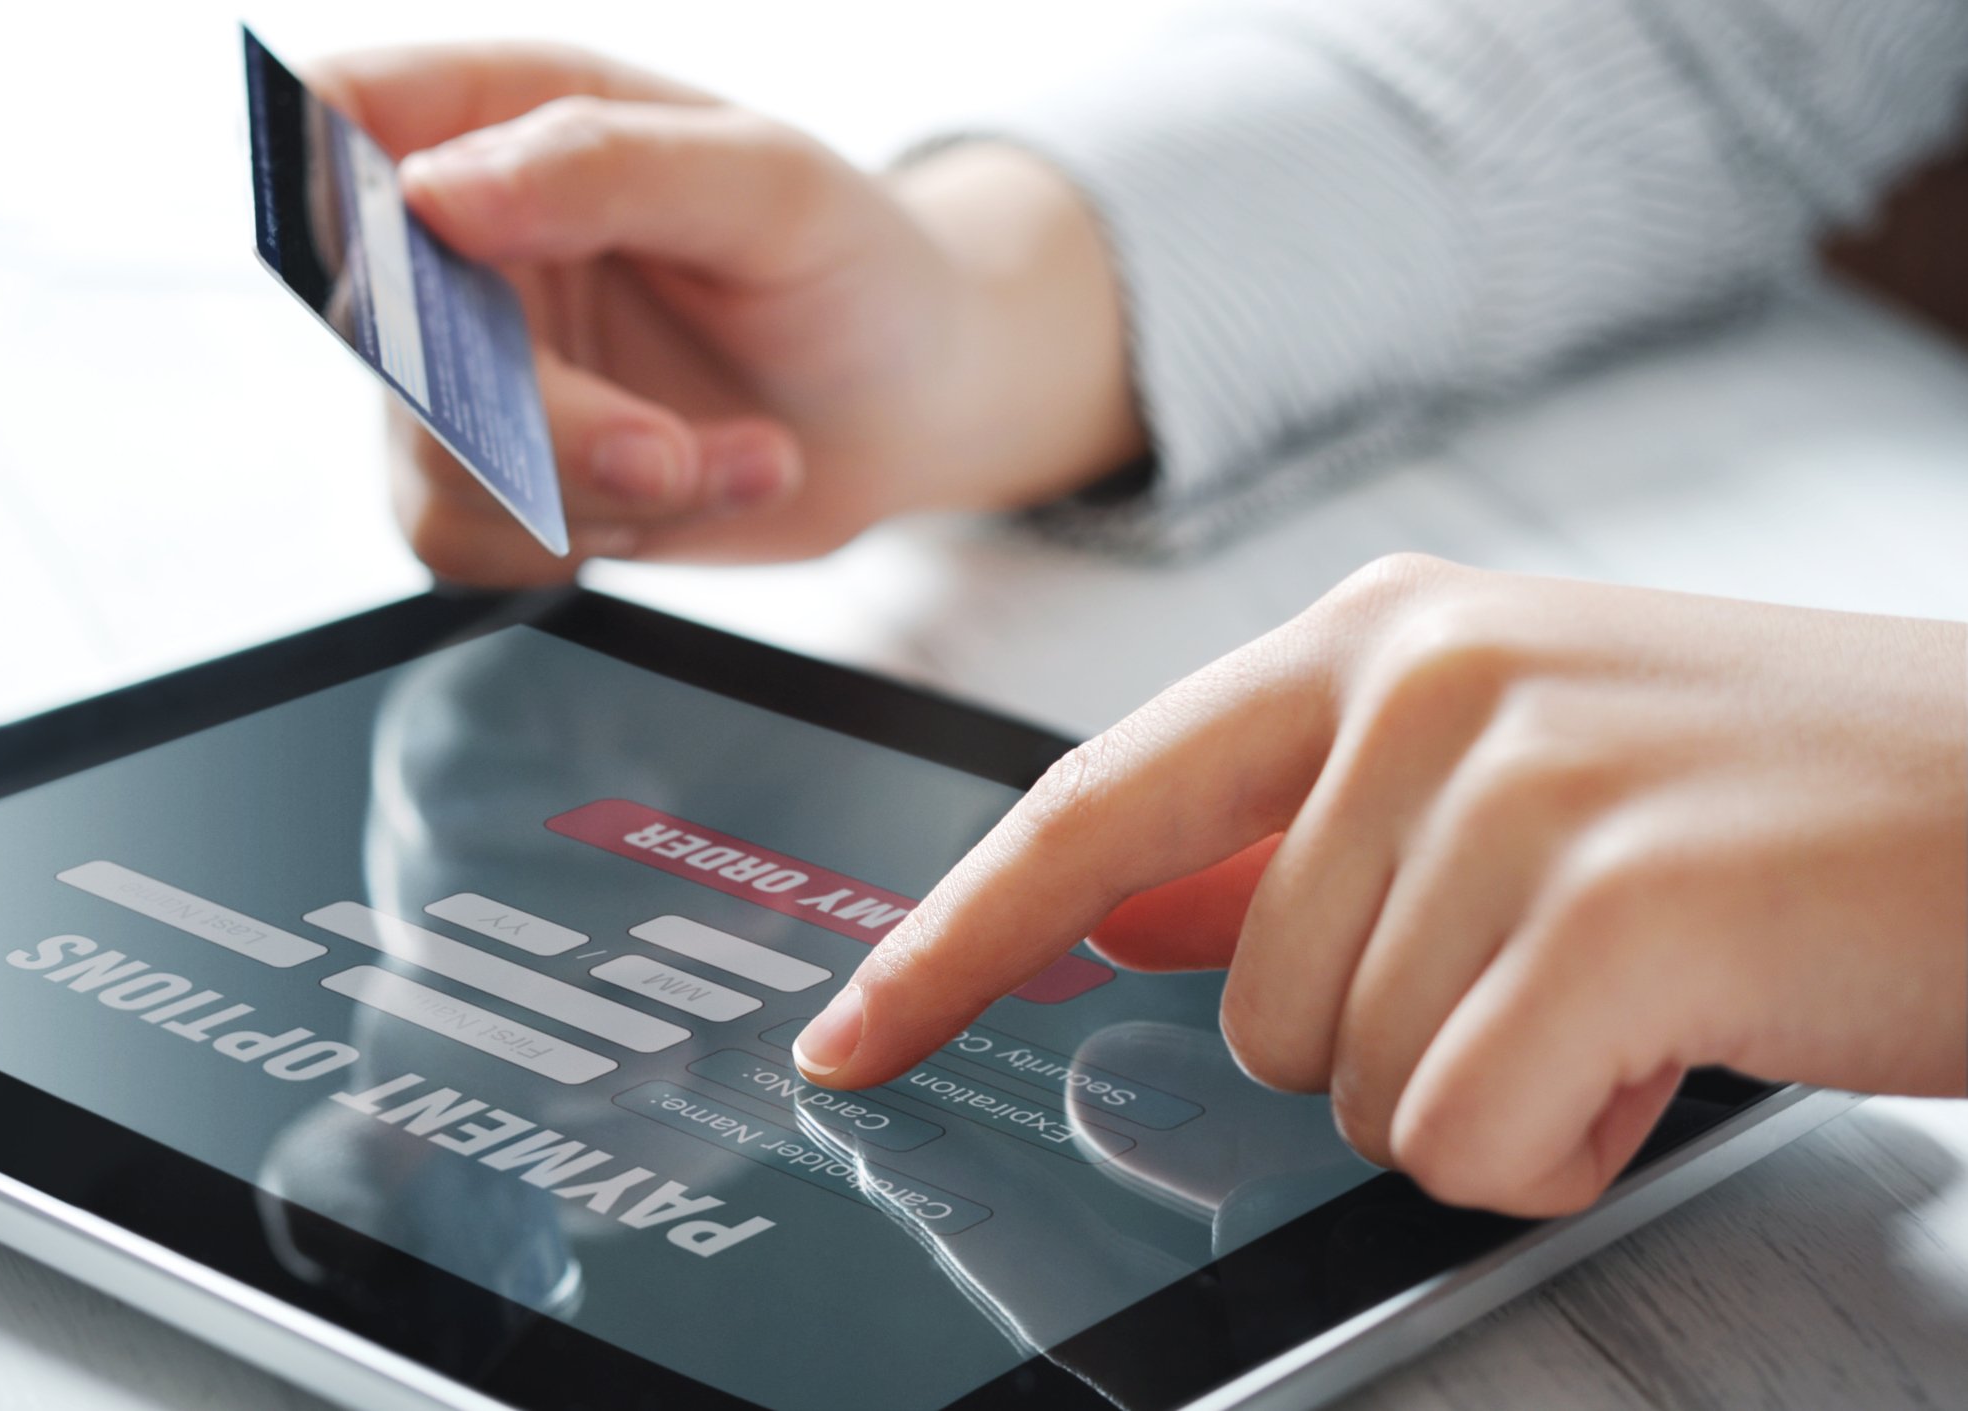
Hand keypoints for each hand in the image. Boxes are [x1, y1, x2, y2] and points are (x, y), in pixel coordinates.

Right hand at [308, 45, 1140, 583]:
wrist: (913, 404)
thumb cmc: (855, 266)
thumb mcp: (772, 186)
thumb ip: (608, 167)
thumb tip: (433, 193)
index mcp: (513, 113)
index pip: (344, 112)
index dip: (331, 187)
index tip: (415, 271)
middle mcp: (470, 241)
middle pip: (379, 330)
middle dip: (529, 418)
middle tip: (661, 449)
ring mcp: (477, 369)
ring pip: (432, 462)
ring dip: (597, 492)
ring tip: (739, 457)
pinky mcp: (507, 479)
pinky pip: (473, 543)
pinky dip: (601, 539)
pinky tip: (708, 483)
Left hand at [793, 555, 1967, 1216]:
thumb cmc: (1777, 795)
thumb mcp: (1507, 768)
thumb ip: (1292, 833)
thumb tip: (1121, 914)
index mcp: (1379, 634)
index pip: (1096, 807)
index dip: (959, 940)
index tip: (856, 1036)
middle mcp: (1424, 681)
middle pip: (1241, 1001)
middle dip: (1385, 1043)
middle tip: (1557, 967)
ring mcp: (1515, 785)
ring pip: (1348, 1081)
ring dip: (1488, 1085)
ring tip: (1635, 984)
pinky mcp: (1610, 909)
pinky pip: (1463, 1135)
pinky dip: (1559, 1142)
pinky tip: (1673, 1042)